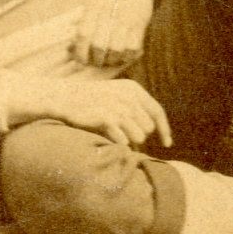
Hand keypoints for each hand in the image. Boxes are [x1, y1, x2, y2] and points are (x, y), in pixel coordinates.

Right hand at [37, 76, 174, 148]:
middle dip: (139, 135)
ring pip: (139, 135)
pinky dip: (119, 143)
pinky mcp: (106, 117)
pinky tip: (110, 138)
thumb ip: (135, 109)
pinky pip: (124, 140)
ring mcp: (117, 106)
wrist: (65, 99)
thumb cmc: (93, 103)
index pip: (157, 111)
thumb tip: (154, 130)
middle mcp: (128, 96)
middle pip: (148, 127)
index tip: (168, 144)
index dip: (164, 129)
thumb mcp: (116, 97)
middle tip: (122, 134)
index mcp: (133, 89)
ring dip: (129, 140)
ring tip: (115, 134)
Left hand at [72, 0, 169, 69]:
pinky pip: (133, 47)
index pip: (83, 34)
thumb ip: (82, 19)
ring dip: (112, 60)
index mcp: (95, 5)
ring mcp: (125, 19)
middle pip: (98, 45)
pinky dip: (128, 56)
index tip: (81, 60)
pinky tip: (125, 54)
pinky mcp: (139, 24)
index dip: (80, 51)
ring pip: (116, 49)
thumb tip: (70, 45)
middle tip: (96, 62)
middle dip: (96, 59)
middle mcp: (109, 13)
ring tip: (110, 60)